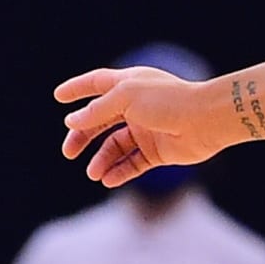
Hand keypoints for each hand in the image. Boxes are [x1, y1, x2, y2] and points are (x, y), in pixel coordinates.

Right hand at [55, 66, 226, 187]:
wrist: (206, 121)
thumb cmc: (168, 101)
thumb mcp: (125, 98)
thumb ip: (97, 111)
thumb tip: (71, 121)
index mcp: (129, 84)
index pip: (97, 83)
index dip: (78, 89)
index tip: (58, 97)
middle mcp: (136, 106)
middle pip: (100, 121)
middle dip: (82, 136)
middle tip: (68, 152)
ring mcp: (146, 129)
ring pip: (115, 146)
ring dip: (101, 160)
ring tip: (93, 173)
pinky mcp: (157, 151)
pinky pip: (132, 163)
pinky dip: (119, 172)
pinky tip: (108, 180)